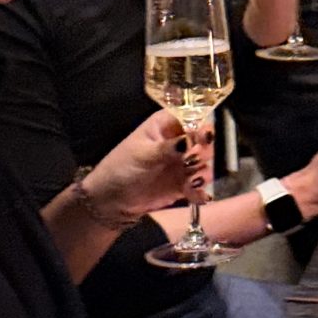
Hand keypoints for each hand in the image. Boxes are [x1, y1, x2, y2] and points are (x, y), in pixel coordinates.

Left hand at [88, 110, 211, 223]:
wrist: (111, 200)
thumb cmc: (121, 168)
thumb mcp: (143, 154)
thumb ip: (168, 147)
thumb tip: (190, 140)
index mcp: (167, 125)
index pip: (193, 117)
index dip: (200, 126)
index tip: (201, 139)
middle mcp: (180, 141)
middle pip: (205, 140)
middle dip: (203, 152)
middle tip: (193, 162)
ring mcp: (183, 163)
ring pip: (206, 163)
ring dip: (202, 173)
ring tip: (191, 182)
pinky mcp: (185, 183)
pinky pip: (201, 185)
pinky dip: (200, 191)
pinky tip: (195, 196)